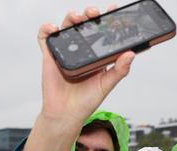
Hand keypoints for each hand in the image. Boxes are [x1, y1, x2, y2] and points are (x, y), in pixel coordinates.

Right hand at [20, 5, 133, 150]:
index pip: (102, 32)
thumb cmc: (86, 102)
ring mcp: (65, 51)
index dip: (107, 19)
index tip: (115, 10)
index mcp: (96, 55)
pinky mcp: (50, 56)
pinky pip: (45, 38)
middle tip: (95, 13)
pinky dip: (47, 29)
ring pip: (67, 27)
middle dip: (89, 14)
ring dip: (72, 17)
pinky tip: (54, 29)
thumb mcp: (107, 84)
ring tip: (79, 18)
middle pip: (84, 24)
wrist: (66, 115)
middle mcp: (81, 50)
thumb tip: (131, 54)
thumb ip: (119, 70)